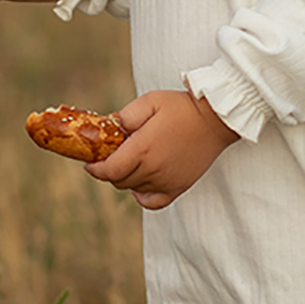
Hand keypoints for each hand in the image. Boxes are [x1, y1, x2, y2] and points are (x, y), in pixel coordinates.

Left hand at [85, 90, 237, 209]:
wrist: (215, 119)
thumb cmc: (181, 107)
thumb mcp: (149, 101)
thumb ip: (126, 116)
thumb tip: (110, 127)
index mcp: (142, 149)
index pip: (108, 171)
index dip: (95, 169)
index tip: (90, 163)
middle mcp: (152, 169)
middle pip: (119, 181)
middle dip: (109, 171)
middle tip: (109, 158)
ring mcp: (167, 181)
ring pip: (134, 189)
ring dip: (126, 179)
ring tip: (128, 164)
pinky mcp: (179, 186)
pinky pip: (154, 202)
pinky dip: (143, 197)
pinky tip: (141, 184)